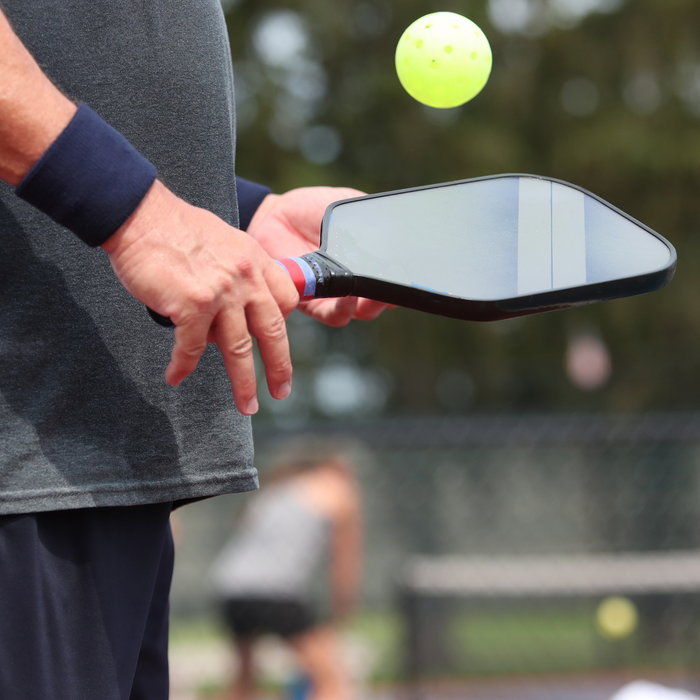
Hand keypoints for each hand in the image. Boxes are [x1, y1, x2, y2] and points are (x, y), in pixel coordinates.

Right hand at [102, 181, 298, 414]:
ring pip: (238, 349)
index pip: (286, 300)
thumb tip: (238, 306)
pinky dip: (182, 366)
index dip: (282, 324)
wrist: (141, 215)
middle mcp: (246, 278)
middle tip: (281, 391)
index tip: (275, 343)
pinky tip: (175, 377)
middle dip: (279, 368)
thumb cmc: (176, 228)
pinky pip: (191, 347)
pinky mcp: (192, 304)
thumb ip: (240, 272)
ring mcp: (221, 293)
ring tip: (246, 405)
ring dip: (242, 383)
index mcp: (256, 261)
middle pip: (272, 332)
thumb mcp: (226, 241)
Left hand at [247, 186, 392, 326]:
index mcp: (367, 262)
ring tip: (376, 292)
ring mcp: (335, 295)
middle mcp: (354, 283)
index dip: (404, 280)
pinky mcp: (312, 302)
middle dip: (392, 295)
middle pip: (382, 301)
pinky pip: (334, 315)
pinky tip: (348, 293)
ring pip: (362, 313)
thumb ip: (370, 220)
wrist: (276, 215)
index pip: (392, 279)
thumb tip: (393, 231)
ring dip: (373, 306)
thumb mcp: (348, 208)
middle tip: (396, 284)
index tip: (411, 273)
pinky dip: (345, 309)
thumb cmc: (313, 211)